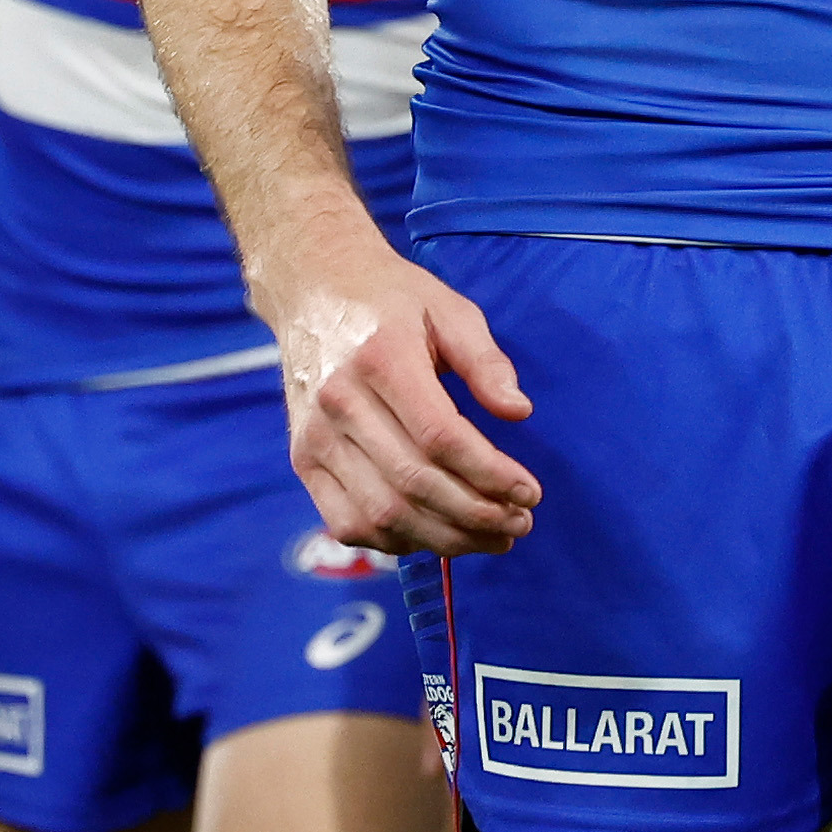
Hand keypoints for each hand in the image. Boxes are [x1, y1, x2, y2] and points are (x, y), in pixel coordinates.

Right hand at [269, 215, 538, 556]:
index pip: (439, 436)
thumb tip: (518, 411)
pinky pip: (348, 522)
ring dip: (444, 538)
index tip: (530, 491)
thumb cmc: (390, 300)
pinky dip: (397, 542)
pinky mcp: (302, 460)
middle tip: (520, 523)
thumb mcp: (448, 309)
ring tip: (491, 536)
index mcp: (380, 356)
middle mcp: (339, 401)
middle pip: (414, 482)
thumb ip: (485, 359)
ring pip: (382, 513)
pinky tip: (437, 535)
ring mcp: (314, 436)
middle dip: (476, 514)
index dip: (489, 474)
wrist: (313, 290)